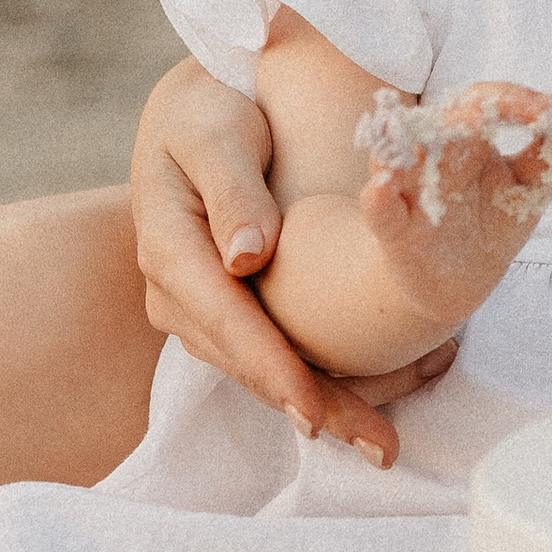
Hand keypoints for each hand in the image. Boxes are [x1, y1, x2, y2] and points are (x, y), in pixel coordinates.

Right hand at [130, 56, 456, 463]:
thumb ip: (230, 187)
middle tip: (379, 446)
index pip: (226, 321)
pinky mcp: (229, 307)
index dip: (272, 368)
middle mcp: (177, 292)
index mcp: (168, 248)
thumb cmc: (207, 107)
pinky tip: (367, 399)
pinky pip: (270, 352)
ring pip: (261, 369)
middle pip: (247, 363)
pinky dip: (316, 377)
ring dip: (323, 403)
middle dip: (312, 406)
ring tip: (383, 438)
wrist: (196, 105)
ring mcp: (200, 306)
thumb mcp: (209, 130)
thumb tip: (247, 258)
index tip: (314, 411)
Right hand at [350, 83, 551, 339]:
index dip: (517, 101)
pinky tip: (381, 186)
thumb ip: (547, 156)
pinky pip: (380, 211)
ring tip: (430, 132)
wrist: (460, 284)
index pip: (485, 102)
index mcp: (466, 138)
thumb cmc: (490, 224)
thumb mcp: (525, 190)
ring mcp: (408, 192)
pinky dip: (378, 198)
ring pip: (399, 157)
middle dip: (475, 114)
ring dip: (413, 143)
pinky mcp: (394, 231)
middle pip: (443, 121)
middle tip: (514, 115)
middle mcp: (432, 155)